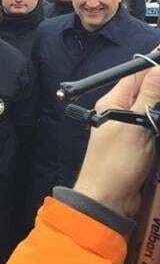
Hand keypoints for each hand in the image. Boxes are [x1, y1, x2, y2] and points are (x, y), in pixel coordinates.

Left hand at [74, 65, 159, 216]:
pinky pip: (155, 126)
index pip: (137, 74)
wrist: (108, 199)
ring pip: (154, 108)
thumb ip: (149, 96)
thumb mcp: (135, 125)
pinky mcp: (141, 145)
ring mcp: (131, 128)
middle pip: (149, 90)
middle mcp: (121, 111)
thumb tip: (158, 67)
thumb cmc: (116, 162)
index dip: (155, 64)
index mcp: (113, 101)